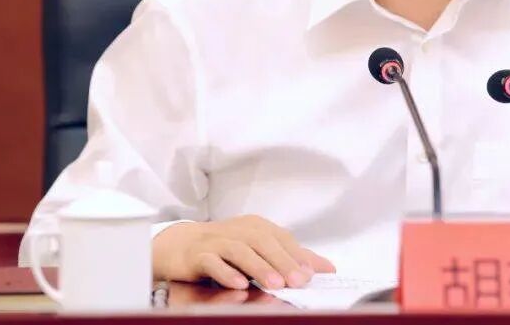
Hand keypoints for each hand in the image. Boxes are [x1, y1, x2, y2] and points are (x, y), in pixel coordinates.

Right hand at [152, 215, 335, 289]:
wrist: (182, 245)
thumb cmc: (226, 248)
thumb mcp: (260, 250)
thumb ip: (291, 258)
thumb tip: (327, 269)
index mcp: (256, 226)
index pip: (281, 238)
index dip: (297, 255)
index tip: (313, 274)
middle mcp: (239, 230)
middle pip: (264, 243)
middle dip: (283, 262)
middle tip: (299, 281)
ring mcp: (218, 241)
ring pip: (241, 251)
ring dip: (259, 267)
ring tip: (275, 283)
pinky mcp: (199, 255)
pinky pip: (213, 262)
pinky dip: (227, 272)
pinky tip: (239, 284)